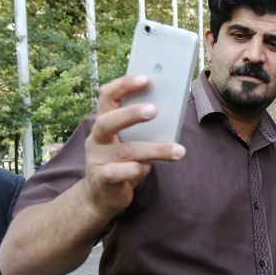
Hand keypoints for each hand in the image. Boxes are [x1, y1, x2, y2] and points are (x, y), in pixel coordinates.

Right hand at [82, 75, 185, 217]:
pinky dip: (133, 170)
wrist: (101, 196)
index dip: (124, 85)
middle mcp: (97, 139)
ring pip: (125, 150)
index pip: (108, 96)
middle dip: (131, 114)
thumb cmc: (122, 162)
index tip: (146, 78)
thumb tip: (172, 113)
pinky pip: (116, 173)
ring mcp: (96, 159)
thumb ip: (146, 130)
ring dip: (154, 149)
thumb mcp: (132, 143)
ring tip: (178, 150)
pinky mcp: (101, 180)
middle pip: (108, 121)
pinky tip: (146, 169)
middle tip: (154, 110)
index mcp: (104, 123)